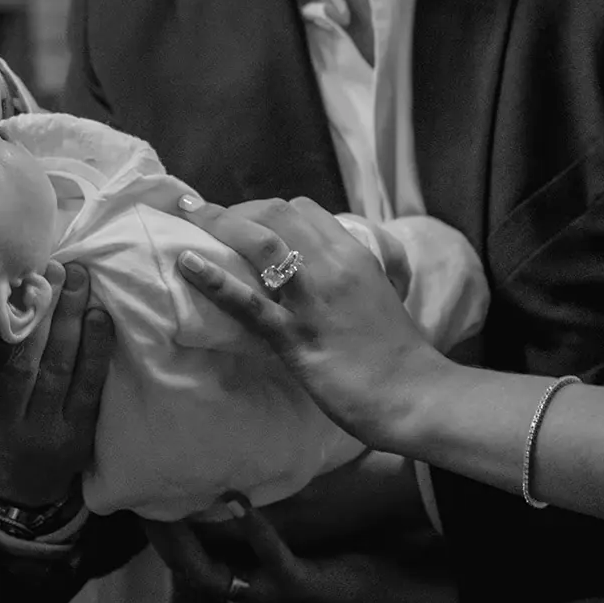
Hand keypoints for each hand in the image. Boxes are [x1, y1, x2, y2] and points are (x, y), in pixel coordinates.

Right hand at [0, 261, 112, 504]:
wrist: (15, 500)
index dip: (9, 325)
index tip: (14, 286)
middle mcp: (16, 426)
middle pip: (33, 361)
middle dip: (46, 311)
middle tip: (56, 266)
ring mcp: (51, 431)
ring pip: (63, 370)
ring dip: (73, 320)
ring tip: (80, 279)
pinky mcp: (80, 436)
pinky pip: (90, 389)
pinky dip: (97, 352)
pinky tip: (100, 318)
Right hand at [144, 501, 427, 602]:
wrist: (412, 582)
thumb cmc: (359, 545)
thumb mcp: (303, 516)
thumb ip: (269, 496)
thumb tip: (238, 457)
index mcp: (250, 567)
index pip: (188, 551)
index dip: (158, 526)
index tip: (136, 489)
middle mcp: (256, 583)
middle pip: (189, 567)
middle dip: (161, 535)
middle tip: (138, 499)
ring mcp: (280, 588)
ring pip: (215, 576)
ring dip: (190, 540)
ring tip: (171, 505)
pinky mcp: (309, 588)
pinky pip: (272, 564)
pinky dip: (254, 532)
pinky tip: (238, 502)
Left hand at [174, 195, 446, 451]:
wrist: (416, 394)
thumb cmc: (395, 352)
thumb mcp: (376, 295)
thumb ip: (348, 275)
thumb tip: (315, 269)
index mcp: (353, 254)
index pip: (302, 209)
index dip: (264, 208)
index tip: (241, 219)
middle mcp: (332, 267)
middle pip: (275, 213)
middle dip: (234, 209)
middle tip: (204, 218)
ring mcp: (313, 301)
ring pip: (262, 242)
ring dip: (219, 224)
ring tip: (189, 218)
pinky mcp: (296, 338)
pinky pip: (249, 303)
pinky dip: (214, 279)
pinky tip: (187, 264)